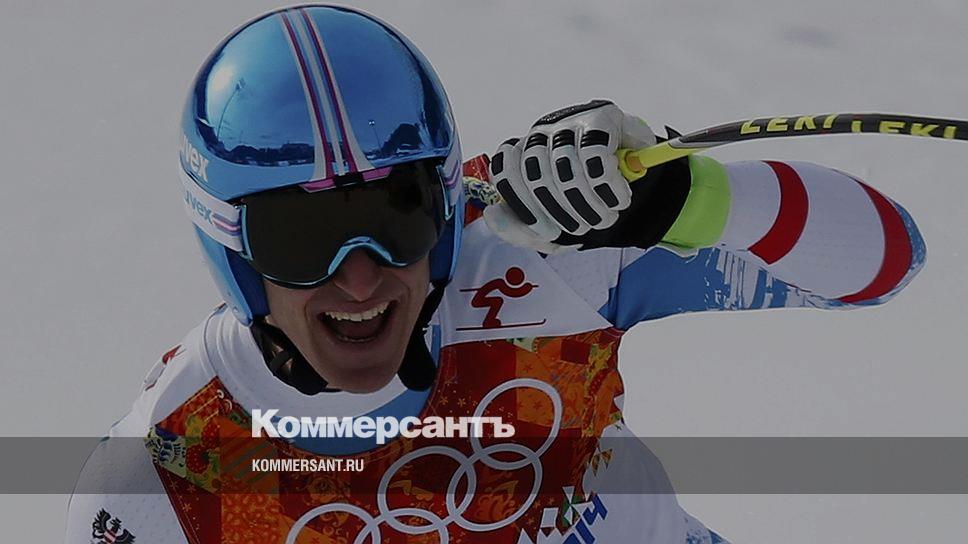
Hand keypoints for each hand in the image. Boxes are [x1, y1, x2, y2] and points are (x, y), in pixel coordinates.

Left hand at [484, 100, 687, 252]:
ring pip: (566, 168)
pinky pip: (596, 157)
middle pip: (535, 174)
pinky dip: (608, 187)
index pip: (505, 171)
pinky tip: (619, 198)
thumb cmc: (587, 199)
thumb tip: (492, 214)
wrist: (636, 177)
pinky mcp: (601, 118)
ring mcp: (569, 123)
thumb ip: (521, 229)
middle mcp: (541, 134)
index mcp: (523, 155)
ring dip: (588, 204)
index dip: (524, 207)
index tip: (547, 231)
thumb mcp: (553, 224)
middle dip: (561, 212)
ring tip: (604, 218)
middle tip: (582, 229)